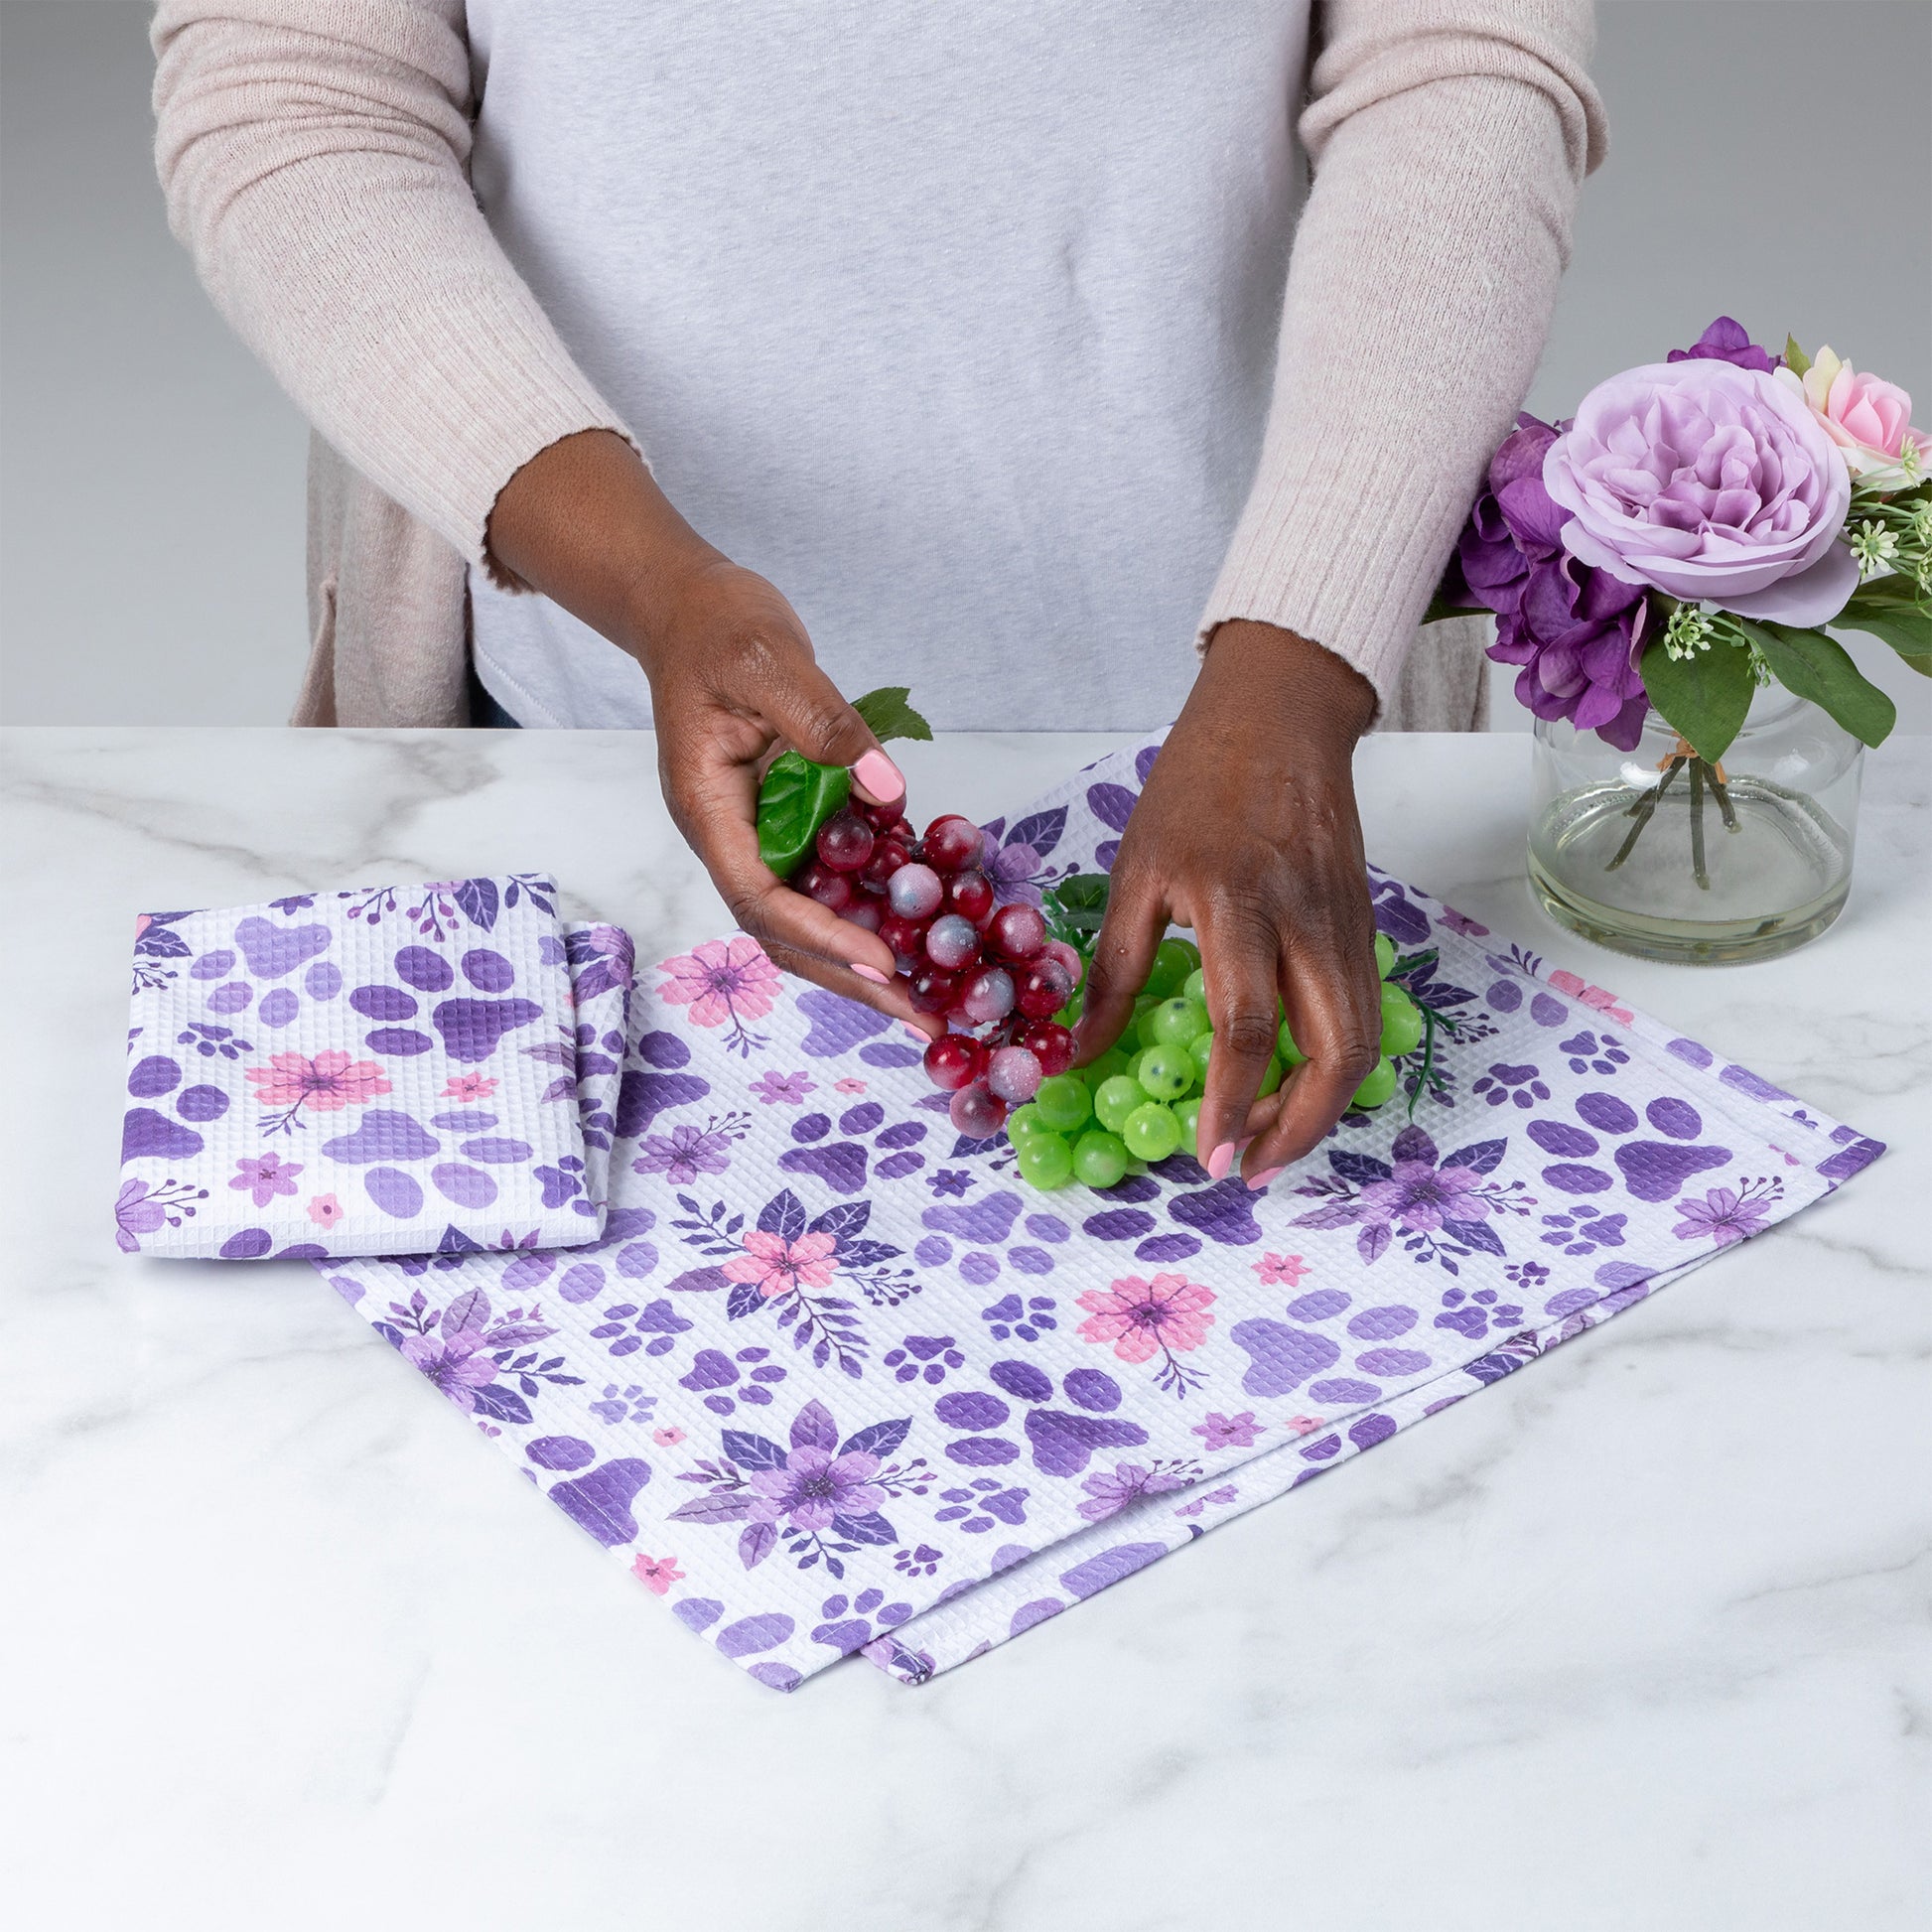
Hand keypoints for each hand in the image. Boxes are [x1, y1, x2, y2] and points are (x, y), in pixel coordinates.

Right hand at [486, 431, 940, 1034]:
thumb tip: (885, 789)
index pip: (759, 895)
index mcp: (707, 809)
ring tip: (926, 998)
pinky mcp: (786, 818)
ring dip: (860, 959)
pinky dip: (869, 907)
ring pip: (804, 917)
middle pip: (782, 931)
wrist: (688, 606)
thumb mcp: (770, 661)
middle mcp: (728, 835)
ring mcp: (756, 832)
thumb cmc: (715, 626)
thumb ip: (824, 723)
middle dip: (848, 977)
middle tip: (918, 1016)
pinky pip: (827, 877)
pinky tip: (922, 930)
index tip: (879, 962)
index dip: (819, 934)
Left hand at [1071, 619, 1381, 1187]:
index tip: (1212, 1157)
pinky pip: (1362, 1011)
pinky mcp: (1364, 926)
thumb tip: (1083, 1052)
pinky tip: (1295, 1085)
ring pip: (1362, 1041)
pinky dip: (1334, 1064)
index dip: (1233, 1103)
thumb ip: (1115, 969)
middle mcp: (1307, 923)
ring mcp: (1347, 926)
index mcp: (1238, 905)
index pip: (1248, 1027)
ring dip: (1323, 1106)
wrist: (1281, 716)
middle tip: (1249, 1168)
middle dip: (1299, 1128)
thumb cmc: (1197, 786)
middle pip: (1334, 1052)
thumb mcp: (1137, 871)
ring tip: (1269, 1141)